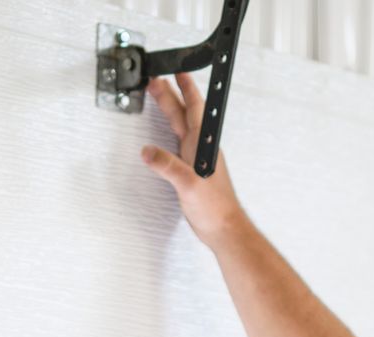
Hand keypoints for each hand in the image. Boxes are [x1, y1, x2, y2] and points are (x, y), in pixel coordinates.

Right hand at [139, 72, 246, 247]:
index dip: (186, 88)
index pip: (194, 108)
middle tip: (156, 79)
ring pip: (180, 126)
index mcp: (202, 144)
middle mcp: (201, 147)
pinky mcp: (191, 171)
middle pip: (183, 113)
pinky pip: (178, 143)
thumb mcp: (188, 185)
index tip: (178, 71)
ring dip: (170, 110)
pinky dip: (169, 133)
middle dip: (170, 94)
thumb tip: (148, 152)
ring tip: (160, 96)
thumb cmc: (215, 208)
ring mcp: (196, 158)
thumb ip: (168, 167)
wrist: (224, 228)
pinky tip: (165, 134)